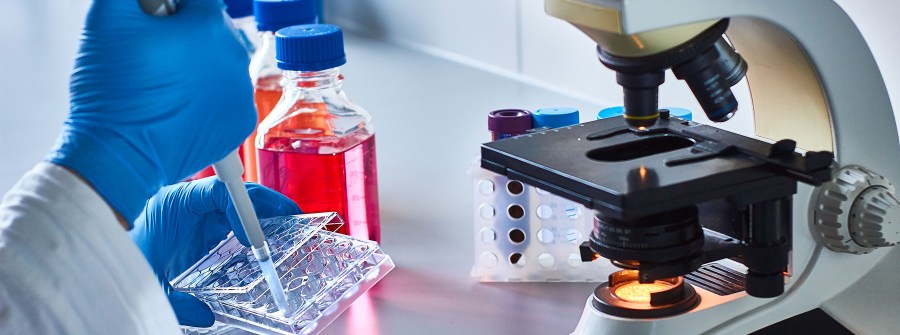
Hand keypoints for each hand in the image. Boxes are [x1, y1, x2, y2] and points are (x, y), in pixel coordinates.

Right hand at [48, 0, 255, 222]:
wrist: (118, 155)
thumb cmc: (112, 90)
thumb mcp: (109, 16)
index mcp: (210, 26)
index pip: (197, 1)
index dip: (169, 8)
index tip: (152, 25)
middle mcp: (236, 58)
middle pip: (212, 31)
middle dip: (185, 36)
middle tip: (153, 57)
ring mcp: (242, 93)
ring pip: (221, 65)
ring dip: (198, 67)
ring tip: (163, 85)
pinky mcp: (241, 122)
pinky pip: (228, 98)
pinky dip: (209, 99)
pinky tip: (180, 106)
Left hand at [130, 177, 300, 325]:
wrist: (101, 253)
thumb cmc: (122, 257)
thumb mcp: (150, 284)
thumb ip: (177, 302)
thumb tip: (206, 316)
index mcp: (175, 202)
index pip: (219, 191)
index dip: (243, 209)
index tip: (254, 238)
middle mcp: (188, 200)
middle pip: (236, 191)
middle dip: (266, 204)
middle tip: (294, 218)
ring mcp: (194, 210)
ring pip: (237, 202)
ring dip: (262, 213)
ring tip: (290, 225)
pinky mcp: (198, 222)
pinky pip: (230, 216)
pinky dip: (250, 223)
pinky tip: (266, 237)